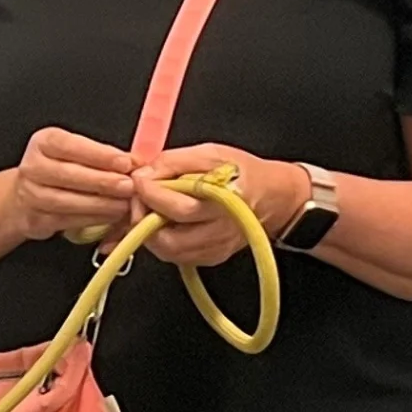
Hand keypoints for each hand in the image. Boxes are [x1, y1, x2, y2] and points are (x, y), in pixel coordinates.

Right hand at [5, 126, 140, 243]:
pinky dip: (92, 219)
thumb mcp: (78, 153)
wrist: (29, 196)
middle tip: (129, 186)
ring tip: (124, 205)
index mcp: (44, 143)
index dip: (100, 155)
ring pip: (67, 201)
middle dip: (103, 181)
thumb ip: (104, 156)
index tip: (125, 163)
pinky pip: (67, 220)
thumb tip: (136, 162)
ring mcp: (31, 194)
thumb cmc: (60, 170)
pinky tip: (111, 217)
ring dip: (100, 204)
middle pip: (69, 174)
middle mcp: (32, 166)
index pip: (71, 146)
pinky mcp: (36, 219)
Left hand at [134, 145, 305, 268]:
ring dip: (150, 232)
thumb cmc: (242, 172)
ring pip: (169, 252)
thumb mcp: (209, 153)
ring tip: (151, 209)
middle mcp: (221, 231)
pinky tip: (163, 222)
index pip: (180, 208)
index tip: (139, 180)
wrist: (272, 197)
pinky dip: (162, 241)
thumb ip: (174, 161)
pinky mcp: (212, 258)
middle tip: (140, 199)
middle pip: (169, 240)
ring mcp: (216, 249)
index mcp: (224, 201)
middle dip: (144, 218)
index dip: (152, 194)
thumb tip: (143, 174)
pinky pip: (177, 257)